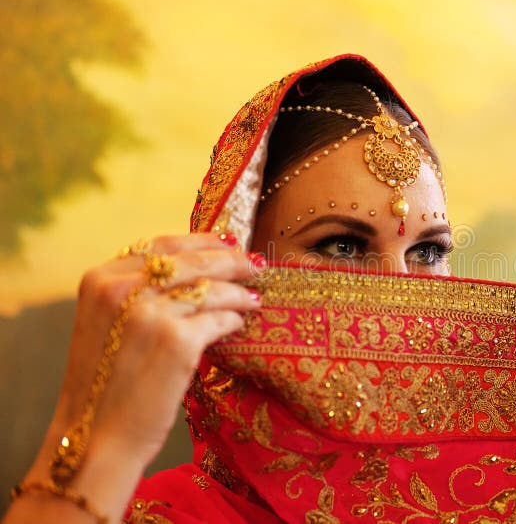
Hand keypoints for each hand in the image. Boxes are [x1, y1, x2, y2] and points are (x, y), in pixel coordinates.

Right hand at [10, 232, 260, 522]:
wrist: (95, 438)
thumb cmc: (105, 383)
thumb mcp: (106, 323)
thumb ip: (137, 293)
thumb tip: (195, 268)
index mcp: (101, 279)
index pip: (162, 245)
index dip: (200, 241)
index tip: (227, 242)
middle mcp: (123, 289)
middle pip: (193, 261)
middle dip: (231, 261)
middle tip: (256, 264)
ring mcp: (151, 314)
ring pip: (212, 289)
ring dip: (239, 293)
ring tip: (253, 298)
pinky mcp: (178, 342)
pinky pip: (219, 320)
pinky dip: (233, 321)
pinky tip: (239, 324)